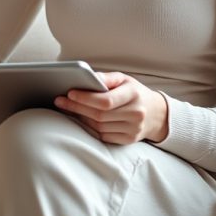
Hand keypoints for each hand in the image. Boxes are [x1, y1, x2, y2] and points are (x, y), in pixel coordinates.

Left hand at [53, 72, 168, 144]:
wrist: (156, 113)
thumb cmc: (134, 93)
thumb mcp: (124, 79)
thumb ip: (106, 78)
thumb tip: (88, 76)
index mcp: (134, 95)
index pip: (106, 100)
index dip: (85, 98)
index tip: (70, 93)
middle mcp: (136, 114)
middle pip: (100, 115)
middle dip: (77, 108)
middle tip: (60, 101)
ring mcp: (133, 129)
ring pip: (99, 127)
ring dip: (81, 118)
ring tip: (69, 108)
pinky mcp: (128, 140)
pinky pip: (103, 136)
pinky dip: (91, 128)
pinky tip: (83, 119)